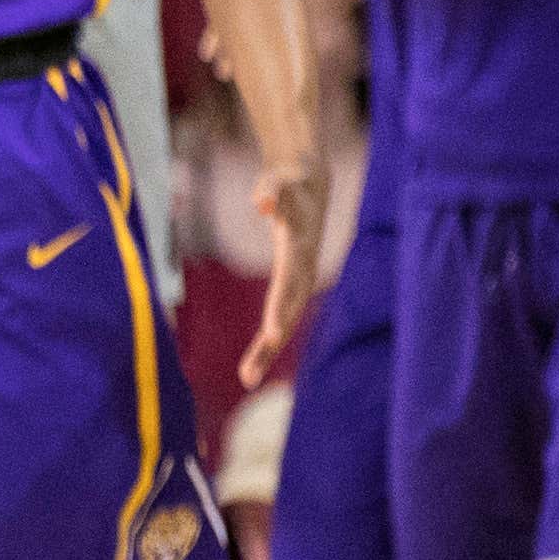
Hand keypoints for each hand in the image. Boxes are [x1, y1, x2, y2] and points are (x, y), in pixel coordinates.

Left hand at [243, 156, 327, 382]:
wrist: (312, 184)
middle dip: (270, 344)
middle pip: (288, 312)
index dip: (279, 308)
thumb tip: (262, 203)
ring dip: (267, 350)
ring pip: (287, 320)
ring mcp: (302, 279)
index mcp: (300, 249)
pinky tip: (255, 365)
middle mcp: (304, 270)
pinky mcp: (295, 284)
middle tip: (248, 377)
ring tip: (246, 379)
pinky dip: (270, 340)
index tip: (270, 335)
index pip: (288, 283)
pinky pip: (283, 315)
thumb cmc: (291, 181)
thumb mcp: (280, 180)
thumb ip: (271, 190)